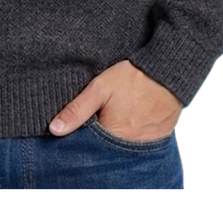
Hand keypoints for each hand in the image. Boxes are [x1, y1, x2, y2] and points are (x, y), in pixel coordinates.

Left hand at [48, 59, 183, 140]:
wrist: (168, 71)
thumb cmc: (132, 77)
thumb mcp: (100, 88)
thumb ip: (77, 110)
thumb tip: (54, 129)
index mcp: (113, 136)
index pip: (91, 147)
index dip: (83, 137)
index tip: (83, 124)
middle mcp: (130, 147)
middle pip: (108, 150)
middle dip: (100, 138)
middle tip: (103, 116)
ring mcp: (146, 145)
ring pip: (123, 148)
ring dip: (117, 137)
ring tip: (118, 116)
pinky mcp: (159, 139)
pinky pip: (141, 145)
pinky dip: (134, 136)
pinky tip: (132, 119)